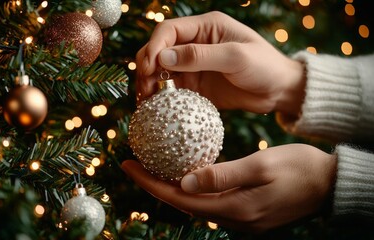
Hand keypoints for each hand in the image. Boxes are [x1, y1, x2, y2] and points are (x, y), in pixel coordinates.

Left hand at [121, 144, 336, 231]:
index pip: (179, 198)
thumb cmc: (301, 169)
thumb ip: (223, 175)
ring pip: (195, 203)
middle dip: (155, 184)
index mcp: (234, 208)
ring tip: (153, 165)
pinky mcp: (246, 211)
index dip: (150, 183)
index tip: (127, 164)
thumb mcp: (263, 165)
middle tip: (134, 162)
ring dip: (172, 186)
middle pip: (182, 203)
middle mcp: (232, 218)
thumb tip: (185, 181)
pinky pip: (210, 201)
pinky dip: (193, 188)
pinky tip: (186, 172)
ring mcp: (240, 218)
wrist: (330, 185)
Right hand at [136, 11, 304, 114]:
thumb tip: (163, 57)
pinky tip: (155, 107)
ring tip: (145, 100)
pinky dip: (161, 97)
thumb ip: (199, 56)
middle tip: (144, 88)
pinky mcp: (195, 85)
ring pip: (161, 71)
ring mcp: (194, 66)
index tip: (149, 68)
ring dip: (150, 83)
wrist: (279, 91)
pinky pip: (172, 89)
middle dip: (148, 66)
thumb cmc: (265, 67)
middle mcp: (195, 44)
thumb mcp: (235, 57)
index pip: (169, 31)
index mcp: (206, 28)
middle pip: (159, 50)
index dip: (155, 47)